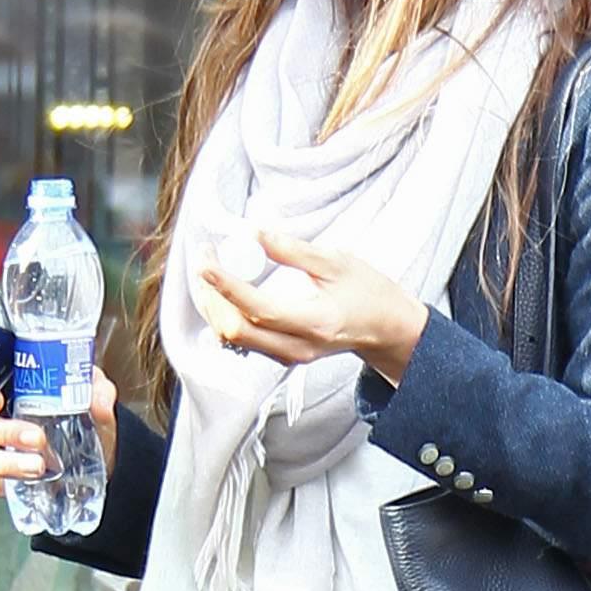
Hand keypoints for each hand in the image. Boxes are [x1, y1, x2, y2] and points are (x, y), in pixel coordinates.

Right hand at [0, 362, 119, 495]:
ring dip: (6, 461)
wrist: (99, 450)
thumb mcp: (93, 392)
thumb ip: (96, 388)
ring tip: (39, 465)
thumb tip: (98, 398)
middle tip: (35, 436)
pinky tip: (35, 479)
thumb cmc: (82, 410)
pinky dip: (12, 481)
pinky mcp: (0, 476)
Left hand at [194, 229, 427, 382]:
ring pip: (233, 338)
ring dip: (213, 305)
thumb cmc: (368, 292)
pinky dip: (224, 314)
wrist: (386, 328)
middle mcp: (298, 347)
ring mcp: (288, 357)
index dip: (228, 286)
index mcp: (317, 323)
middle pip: (236, 330)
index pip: (260, 310)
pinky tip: (223, 290)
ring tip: (209, 269)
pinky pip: (241, 340)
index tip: (207, 261)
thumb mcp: (337, 262)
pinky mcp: (281, 356)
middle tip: (204, 257)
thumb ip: (293, 250)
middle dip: (211, 295)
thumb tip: (253, 233)